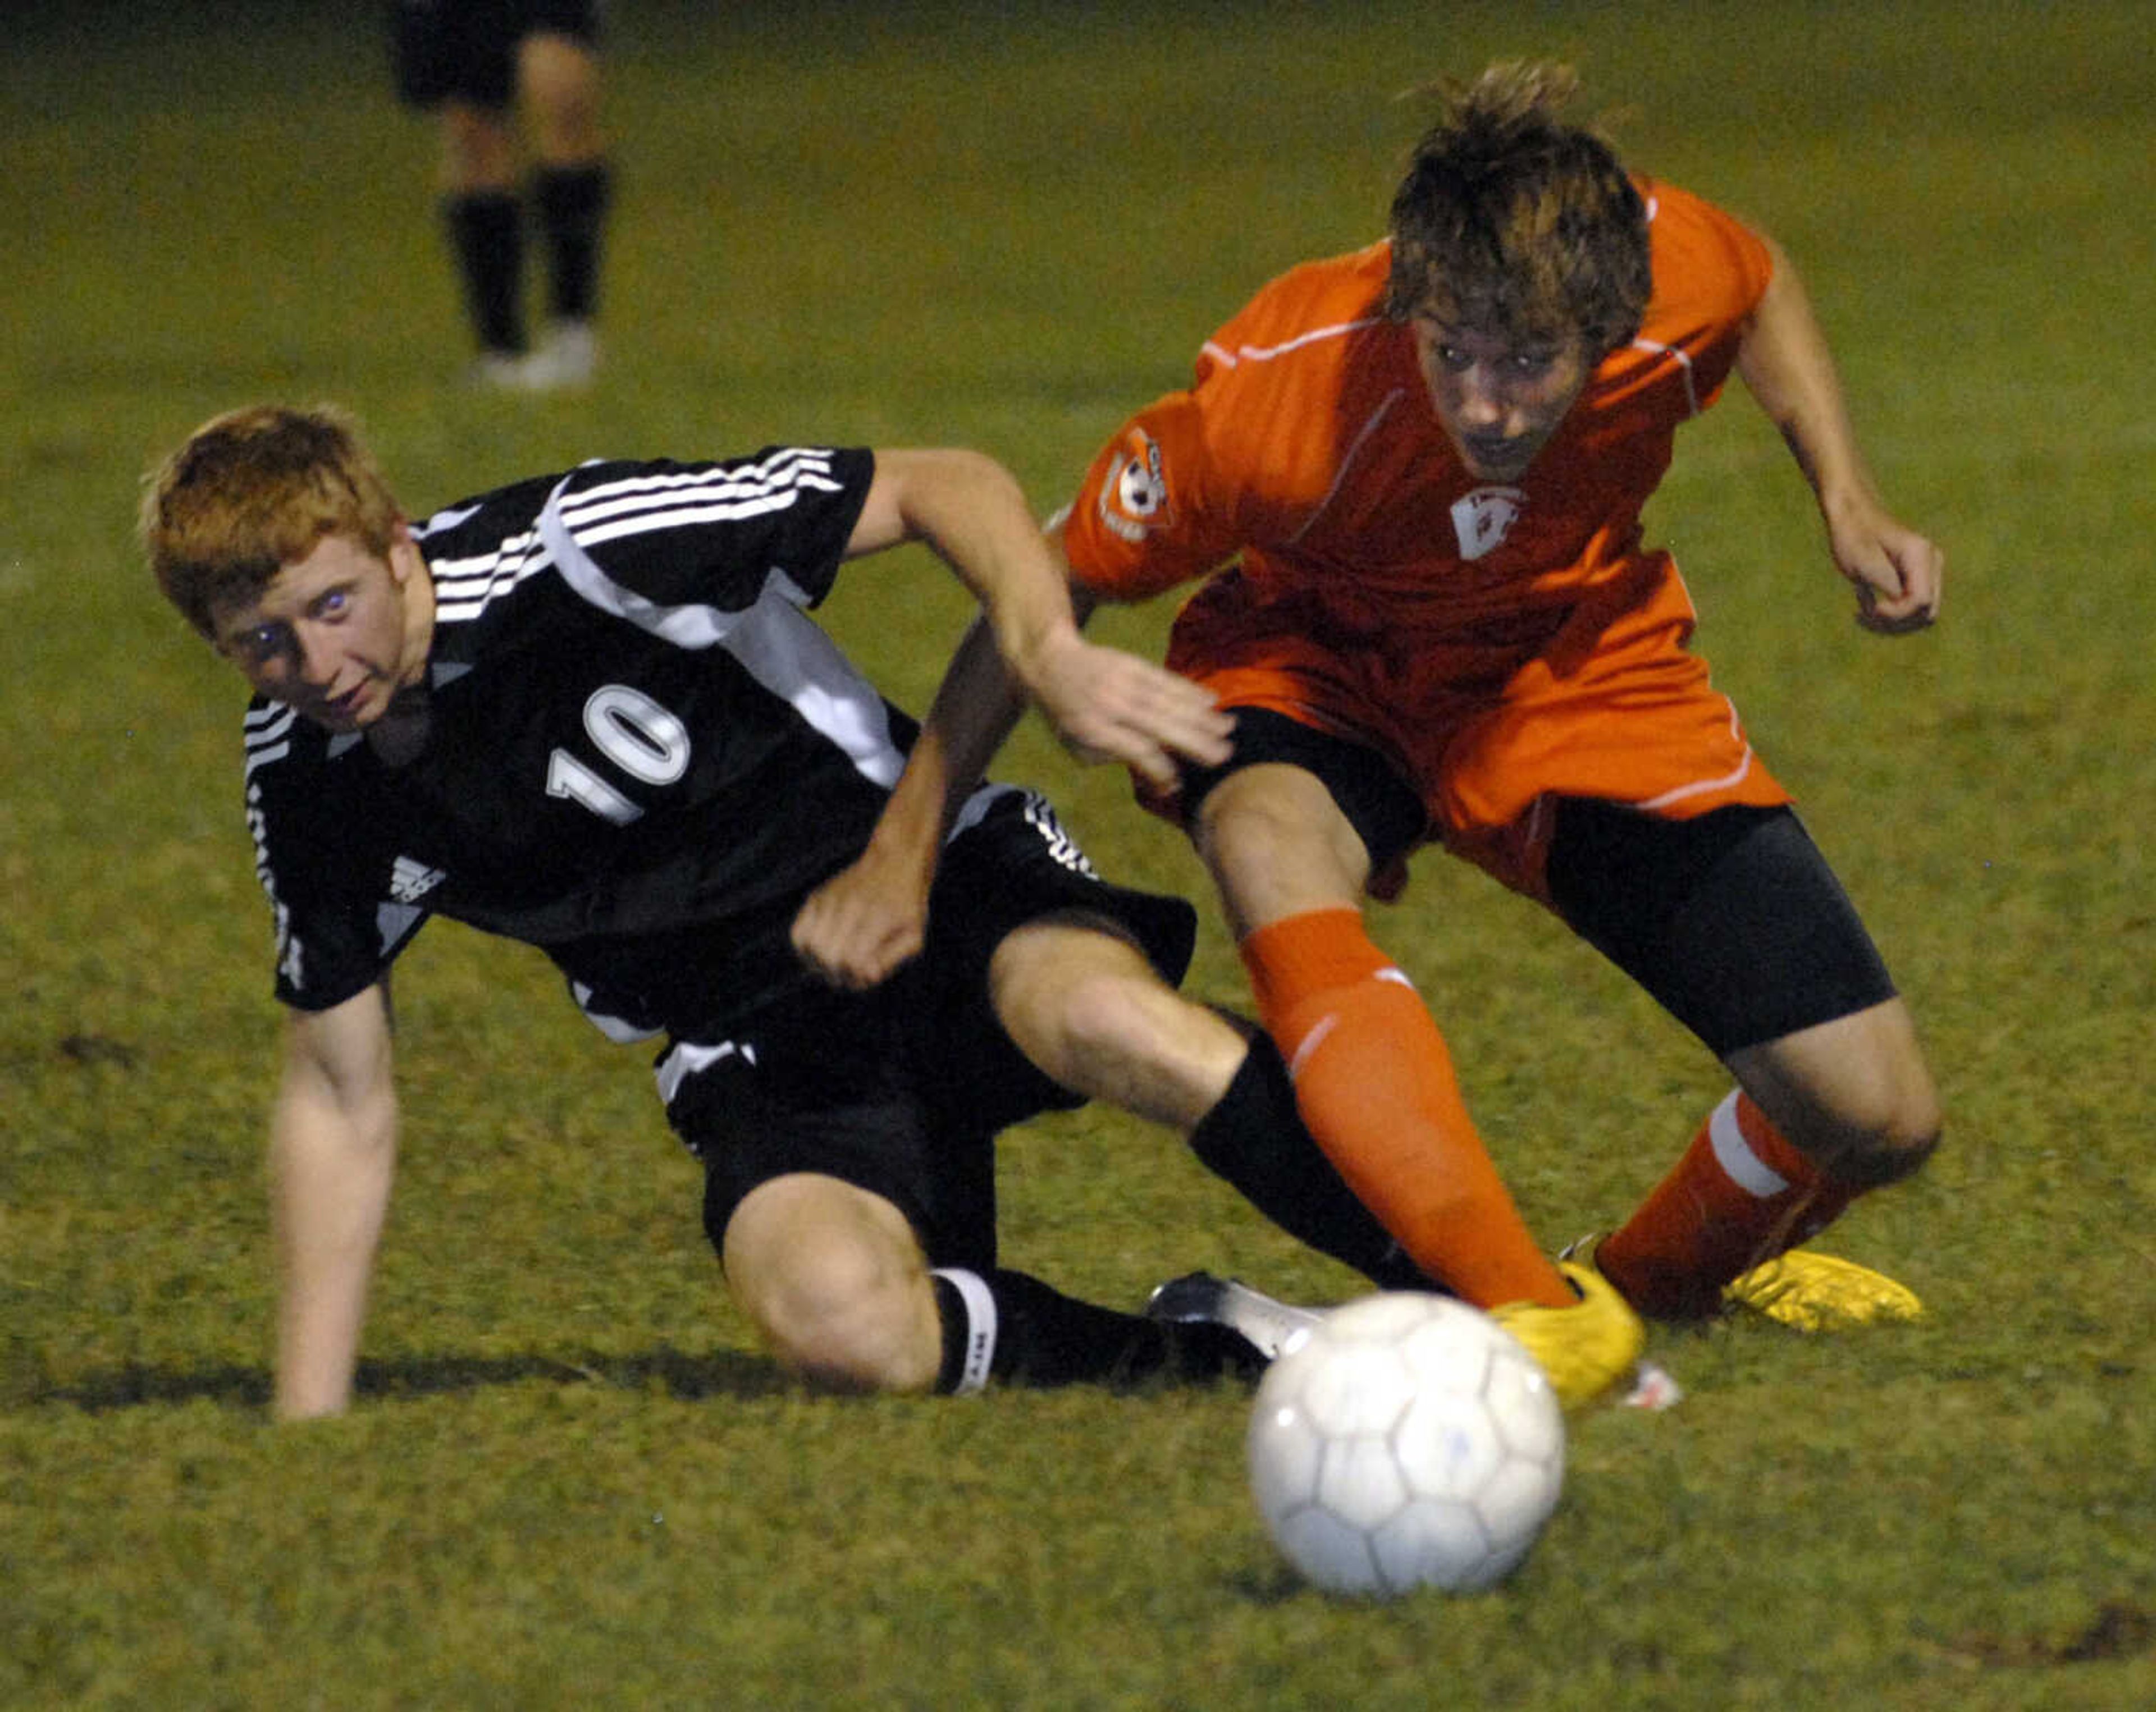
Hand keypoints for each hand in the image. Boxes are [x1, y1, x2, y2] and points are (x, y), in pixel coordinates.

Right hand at [791, 838, 932, 990]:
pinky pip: (798, 933)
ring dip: (822, 963)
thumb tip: (866, 976)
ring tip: (838, 961)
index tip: (869, 971)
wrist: (894, 862)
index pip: (852, 961)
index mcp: (876, 917)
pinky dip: (806, 948)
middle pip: (829, 957)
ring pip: (810, 947)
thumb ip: (891, 960)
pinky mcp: (816, 898)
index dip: (858, 977)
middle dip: (840, 973)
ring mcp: (829, 901)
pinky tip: (823, 948)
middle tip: (853, 970)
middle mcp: (849, 907)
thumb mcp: (913, 936)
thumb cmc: (907, 906)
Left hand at [1018, 629, 1232, 788]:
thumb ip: (1113, 758)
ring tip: (1229, 730)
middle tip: (1224, 757)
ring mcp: (1124, 683)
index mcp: (1095, 730)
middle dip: (1195, 743)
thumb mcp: (1077, 746)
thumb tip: (1154, 774)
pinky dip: (1191, 691)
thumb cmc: (1066, 714)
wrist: (1050, 661)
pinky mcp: (1133, 664)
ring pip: (1170, 702)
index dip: (1160, 769)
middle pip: (1161, 726)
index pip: (1137, 751)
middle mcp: (1111, 706)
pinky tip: (1213, 702)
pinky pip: (1167, 680)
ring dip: (1203, 716)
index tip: (1178, 785)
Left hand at [1826, 496, 1943, 634]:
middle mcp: (1932, 563)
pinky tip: (1866, 602)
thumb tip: (1904, 604)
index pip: (1921, 601)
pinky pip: (1912, 608)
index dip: (1896, 613)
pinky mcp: (1918, 579)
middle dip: (1896, 621)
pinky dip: (1890, 614)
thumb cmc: (1853, 536)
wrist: (1851, 517)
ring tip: (1863, 610)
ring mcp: (1928, 571)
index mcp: (1921, 555)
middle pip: (1926, 612)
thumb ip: (1888, 583)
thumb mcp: (1864, 562)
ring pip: (1921, 615)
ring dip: (1892, 621)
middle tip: (1864, 614)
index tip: (1872, 608)